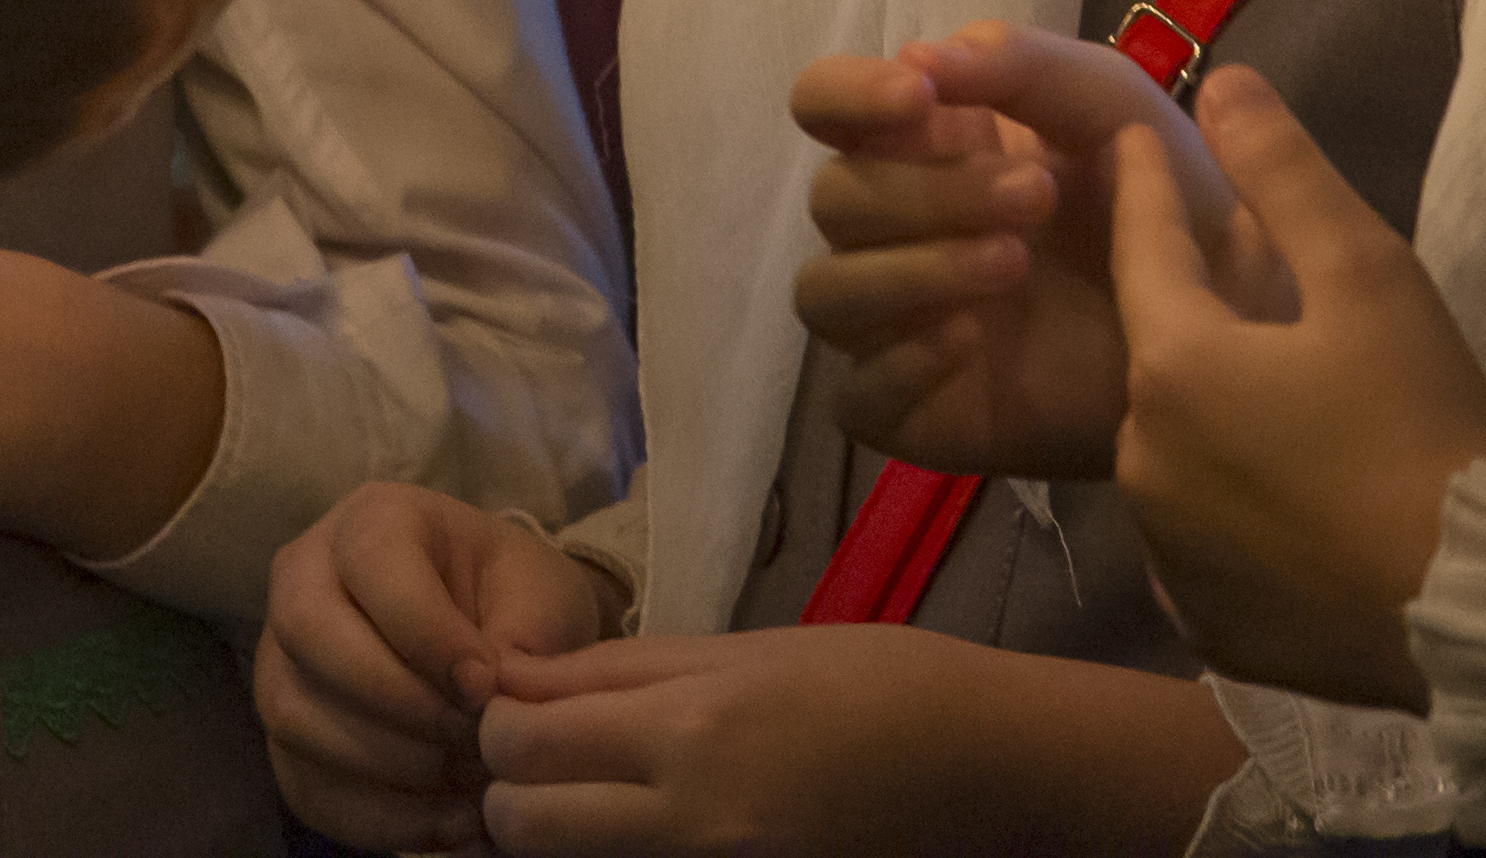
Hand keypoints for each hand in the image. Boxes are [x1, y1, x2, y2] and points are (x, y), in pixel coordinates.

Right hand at [253, 481, 621, 850]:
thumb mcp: (541, 597)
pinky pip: (304, 784)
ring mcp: (281, 658)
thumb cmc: (515, 600)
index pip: (374, 563)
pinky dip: (377, 818)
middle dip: (397, 701)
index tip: (485, 685)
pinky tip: (446, 824)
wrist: (495, 637)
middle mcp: (304, 577)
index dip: (428, 634)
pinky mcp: (284, 736)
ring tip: (467, 784)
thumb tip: (489, 702)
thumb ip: (524, 638)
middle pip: (310, 633)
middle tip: (470, 738)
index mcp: (373, 519)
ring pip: (295, 715)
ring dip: (388, 765)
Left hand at [474, 623, 1233, 854]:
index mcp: (696, 722)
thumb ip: (629, 667)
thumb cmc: (881, 683)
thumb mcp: (753, 649)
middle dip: (507, 786)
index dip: (497, 718)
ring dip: (548, 828)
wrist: (988, 766)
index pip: (530, 732)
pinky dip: (608, 854)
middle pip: (523, 819)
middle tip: (536, 759)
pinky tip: (631, 826)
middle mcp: (693, 812)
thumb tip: (521, 672)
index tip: (511, 702)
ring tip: (584, 795)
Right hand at [790, 23, 1233, 481]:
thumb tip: (918, 55)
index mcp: (921, 140)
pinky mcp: (907, 408)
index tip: (916, 96)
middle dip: (927, 191)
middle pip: (835, 198)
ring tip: (1014, 264)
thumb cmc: (1163, 198)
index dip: (849, 95)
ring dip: (912, 269)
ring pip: (826, 293)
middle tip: (1039, 194)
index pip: (824, 102)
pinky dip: (900, 362)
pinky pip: (853, 393)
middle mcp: (889, 227)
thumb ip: (1021, 66)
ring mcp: (890, 322)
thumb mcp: (1109, 105)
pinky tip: (971, 342)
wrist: (1226, 325)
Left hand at [1106, 65, 1485, 712]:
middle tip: (1238, 275)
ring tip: (1271, 388)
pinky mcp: (1205, 620)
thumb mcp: (1369, 276)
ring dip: (1208, 410)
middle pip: (1157, 356)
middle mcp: (1143, 462)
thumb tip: (1221, 81)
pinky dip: (1226, 499)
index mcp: (1172, 368)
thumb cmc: (1423, 428)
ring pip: (1173, 448)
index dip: (1143, 185)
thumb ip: (1285, 173)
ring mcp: (1168, 552)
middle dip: (1189, 308)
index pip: (1141, 248)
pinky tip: (1278, 490)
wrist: (1482, 604)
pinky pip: (1198, 534)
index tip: (1135, 138)